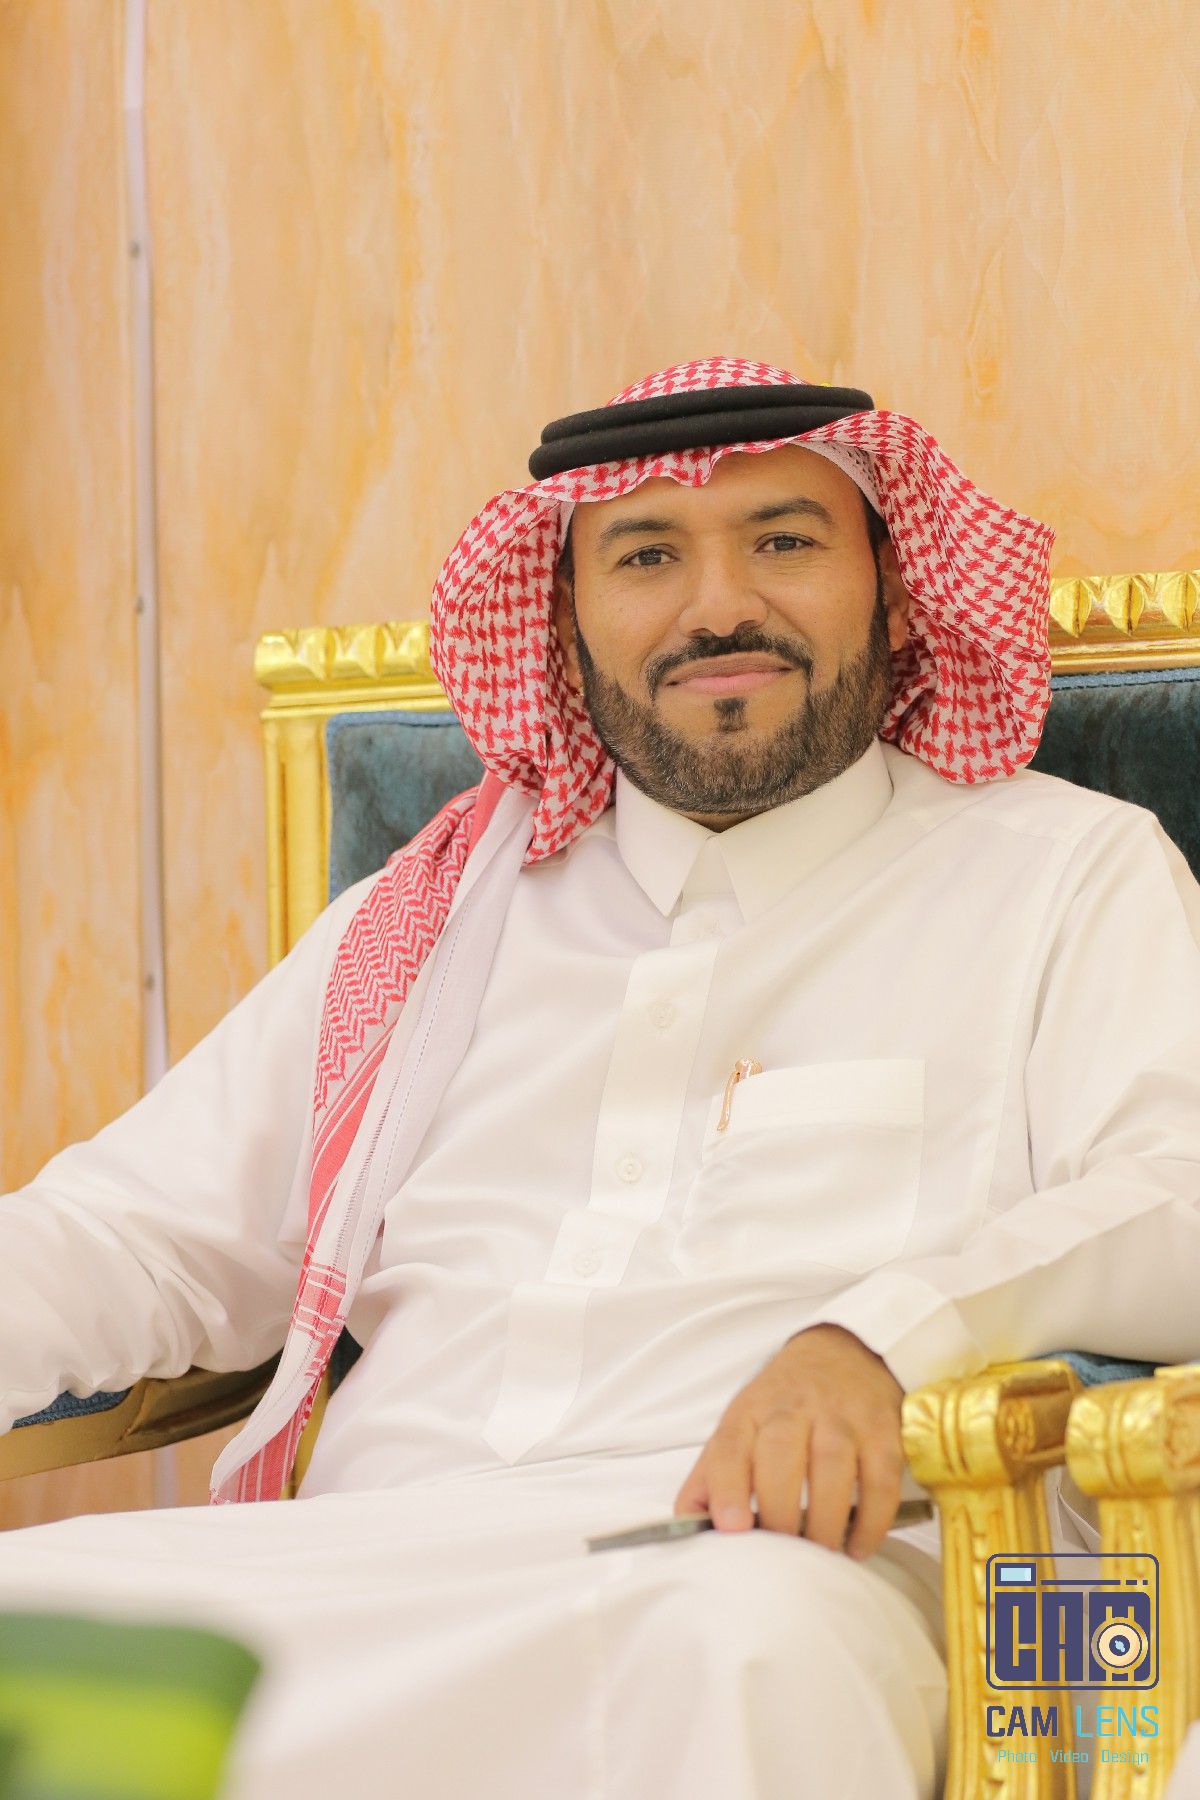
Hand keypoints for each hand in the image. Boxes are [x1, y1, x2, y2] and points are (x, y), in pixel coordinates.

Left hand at [671, 1323, 905, 1559]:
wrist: (844, 1351)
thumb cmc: (784, 1404)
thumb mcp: (741, 1426)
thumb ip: (712, 1475)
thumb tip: (686, 1524)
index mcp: (750, 1411)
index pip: (730, 1445)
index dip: (727, 1487)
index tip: (732, 1527)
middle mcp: (794, 1408)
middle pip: (781, 1454)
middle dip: (779, 1510)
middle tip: (782, 1554)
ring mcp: (841, 1416)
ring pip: (832, 1465)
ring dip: (825, 1518)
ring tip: (820, 1554)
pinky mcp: (883, 1430)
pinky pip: (881, 1477)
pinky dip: (872, 1518)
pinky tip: (858, 1546)